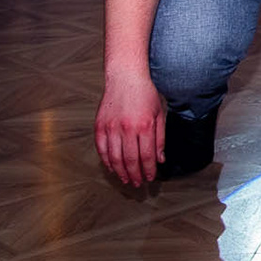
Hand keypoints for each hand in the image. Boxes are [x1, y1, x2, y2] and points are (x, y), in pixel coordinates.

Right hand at [95, 72, 165, 186]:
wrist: (126, 76)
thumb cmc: (145, 93)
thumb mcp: (159, 114)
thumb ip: (160, 138)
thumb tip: (160, 159)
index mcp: (144, 126)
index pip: (146, 156)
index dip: (148, 170)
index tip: (150, 178)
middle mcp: (127, 128)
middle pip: (130, 160)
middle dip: (135, 175)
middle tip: (137, 183)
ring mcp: (111, 127)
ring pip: (114, 157)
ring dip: (120, 171)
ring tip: (125, 179)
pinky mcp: (99, 125)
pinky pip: (101, 148)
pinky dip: (106, 160)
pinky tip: (112, 167)